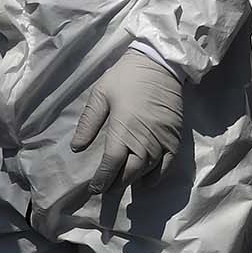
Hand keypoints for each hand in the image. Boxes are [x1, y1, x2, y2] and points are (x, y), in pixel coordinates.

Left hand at [71, 47, 183, 196]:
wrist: (159, 64)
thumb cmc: (126, 78)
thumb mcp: (100, 95)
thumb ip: (89, 123)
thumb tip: (76, 148)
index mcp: (122, 132)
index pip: (110, 166)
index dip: (102, 181)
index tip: (94, 188)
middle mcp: (143, 142)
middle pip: (129, 174)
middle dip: (116, 184)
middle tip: (107, 188)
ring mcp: (161, 142)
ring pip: (147, 172)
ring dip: (134, 181)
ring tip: (123, 184)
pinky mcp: (175, 138)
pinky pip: (167, 166)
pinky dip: (157, 177)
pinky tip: (147, 180)